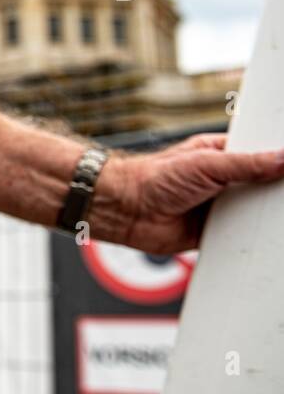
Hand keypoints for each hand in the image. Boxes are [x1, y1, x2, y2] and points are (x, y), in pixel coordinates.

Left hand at [97, 133, 283, 253]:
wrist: (125, 210)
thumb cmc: (152, 177)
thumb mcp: (205, 163)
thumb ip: (246, 163)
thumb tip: (282, 157)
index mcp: (224, 154)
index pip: (264, 155)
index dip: (281, 161)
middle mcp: (226, 180)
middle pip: (265, 186)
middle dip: (277, 192)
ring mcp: (221, 206)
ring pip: (256, 213)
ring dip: (264, 218)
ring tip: (278, 218)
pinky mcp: (215, 231)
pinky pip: (241, 236)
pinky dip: (250, 238)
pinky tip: (262, 238)